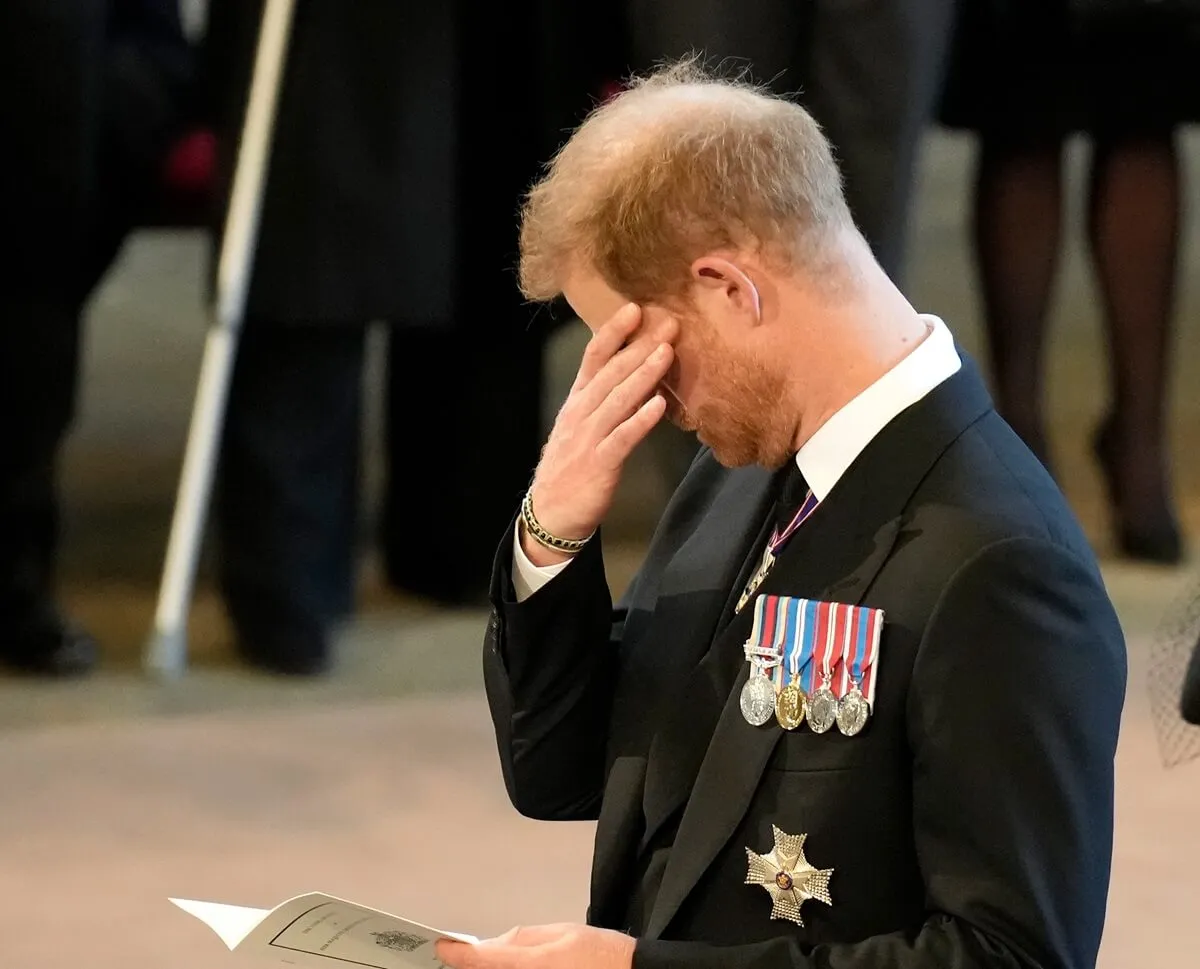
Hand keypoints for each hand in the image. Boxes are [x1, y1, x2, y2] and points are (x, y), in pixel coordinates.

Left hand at [435, 923, 634, 968]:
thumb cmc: (601, 954)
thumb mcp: (562, 932)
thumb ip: (524, 938)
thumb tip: (494, 943)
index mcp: (530, 965)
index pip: (480, 960)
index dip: (456, 954)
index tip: (442, 947)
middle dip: (473, 964)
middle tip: (460, 955)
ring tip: (483, 959)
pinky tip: (513, 966)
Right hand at [523, 304, 675, 564]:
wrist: (551, 512)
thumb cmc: (572, 466)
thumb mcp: (581, 426)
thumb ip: (604, 400)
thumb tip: (636, 374)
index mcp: (577, 401)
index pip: (593, 358)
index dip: (614, 332)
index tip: (635, 308)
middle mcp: (581, 413)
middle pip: (610, 373)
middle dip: (639, 346)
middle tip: (668, 324)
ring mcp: (589, 437)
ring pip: (618, 399)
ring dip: (643, 375)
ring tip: (667, 353)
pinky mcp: (599, 463)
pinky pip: (622, 437)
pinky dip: (640, 420)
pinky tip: (659, 405)